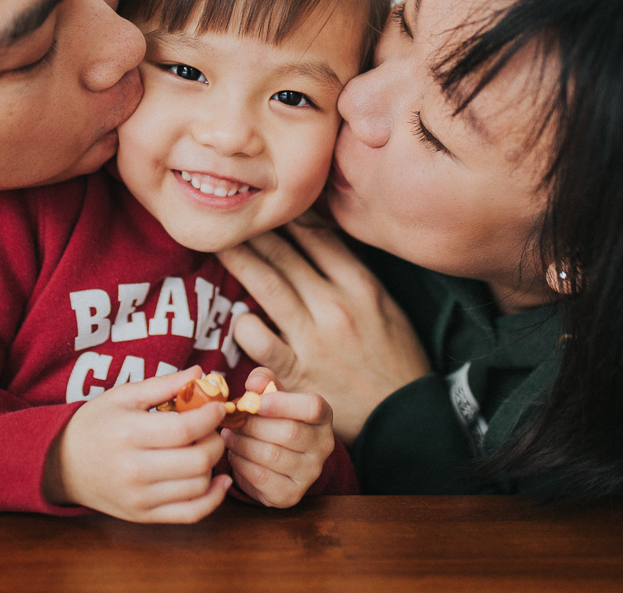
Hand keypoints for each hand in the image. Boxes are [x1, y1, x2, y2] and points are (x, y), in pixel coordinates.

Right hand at [43, 366, 232, 522]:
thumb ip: (163, 384)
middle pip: (196, 461)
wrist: (63, 464)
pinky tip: (217, 479)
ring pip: (198, 486)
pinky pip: (191, 513)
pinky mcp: (144, 516)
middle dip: (215, 440)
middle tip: (213, 428)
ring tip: (204, 447)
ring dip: (212, 465)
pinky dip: (213, 499)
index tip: (218, 406)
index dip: (210, 417)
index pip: (183, 430)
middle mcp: (134, 471)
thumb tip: (199, 373)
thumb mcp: (123, 396)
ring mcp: (139, 498)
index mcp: (128, 434)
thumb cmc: (95, 424)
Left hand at [217, 218, 430, 443]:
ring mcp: (314, 339)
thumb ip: (351, 272)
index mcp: (361, 284)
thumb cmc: (395, 357)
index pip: (315, 234)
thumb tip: (319, 236)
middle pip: (283, 253)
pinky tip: (239, 320)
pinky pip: (258, 340)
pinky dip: (243, 325)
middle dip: (252, 230)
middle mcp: (336, 305)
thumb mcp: (385, 304)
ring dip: (238, 261)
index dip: (285, 215)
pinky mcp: (297, 373)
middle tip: (229, 216)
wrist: (404, 415)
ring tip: (218, 246)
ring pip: (266, 285)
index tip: (266, 206)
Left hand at [223, 367, 335, 506]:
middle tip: (231, 420)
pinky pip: (261, 477)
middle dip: (252, 425)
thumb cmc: (274, 418)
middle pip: (288, 432)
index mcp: (323, 416)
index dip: (282, 403)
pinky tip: (235, 455)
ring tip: (229, 436)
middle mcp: (324, 445)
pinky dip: (241, 464)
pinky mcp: (291, 494)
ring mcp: (310, 473)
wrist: (277, 457)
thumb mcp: (272, 395)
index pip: (313, 407)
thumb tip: (254, 384)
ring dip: (242, 444)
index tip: (253, 402)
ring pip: (271, 455)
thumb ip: (264, 381)